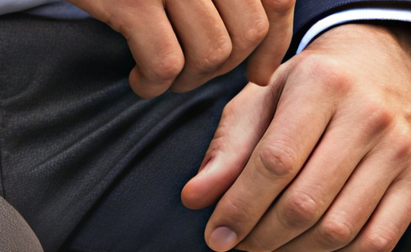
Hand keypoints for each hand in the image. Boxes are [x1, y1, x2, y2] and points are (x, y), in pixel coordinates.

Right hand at [68, 0, 294, 97]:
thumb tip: (263, 68)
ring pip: (210, 53)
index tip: (256, 73)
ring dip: (187, 81)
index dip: (274, 44)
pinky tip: (136, 80)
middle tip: (188, 71)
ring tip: (162, 75)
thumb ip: (224, 2)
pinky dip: (152, 84)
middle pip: (246, 33)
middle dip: (222, 68)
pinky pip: (166, 62)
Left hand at [180, 22, 410, 251]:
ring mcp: (399, 150)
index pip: (274, 163)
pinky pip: (375, 244)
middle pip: (305, 203)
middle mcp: (368, 114)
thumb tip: (196, 200)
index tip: (217, 235)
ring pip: (338, 231)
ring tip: (272, 245)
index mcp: (322, 83)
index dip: (240, 208)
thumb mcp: (263, 101)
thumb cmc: (313, 87)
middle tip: (243, 242)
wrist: (384, 66)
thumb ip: (227, 151)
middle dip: (262, 236)